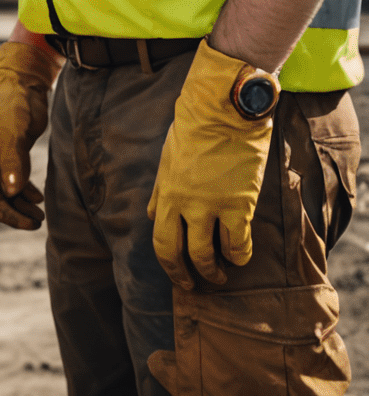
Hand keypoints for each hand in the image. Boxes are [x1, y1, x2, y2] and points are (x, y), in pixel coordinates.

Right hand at [0, 38, 60, 230]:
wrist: (23, 82)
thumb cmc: (16, 102)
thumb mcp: (14, 129)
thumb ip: (13, 159)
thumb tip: (11, 191)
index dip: (4, 212)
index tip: (27, 221)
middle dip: (13, 213)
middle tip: (38, 221)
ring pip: (5, 191)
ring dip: (20, 205)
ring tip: (41, 213)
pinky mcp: (12, 153)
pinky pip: (13, 181)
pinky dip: (24, 192)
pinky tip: (38, 197)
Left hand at [148, 39, 274, 288]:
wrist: (221, 110)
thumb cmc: (192, 130)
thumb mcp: (167, 160)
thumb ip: (160, 191)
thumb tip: (153, 216)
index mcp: (166, 194)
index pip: (161, 243)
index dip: (170, 266)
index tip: (179, 278)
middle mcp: (186, 205)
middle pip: (184, 255)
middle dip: (190, 276)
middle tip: (201, 284)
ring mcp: (213, 206)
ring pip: (213, 254)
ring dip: (219, 269)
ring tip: (224, 272)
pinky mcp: (240, 204)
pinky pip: (240, 243)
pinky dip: (241, 254)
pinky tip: (242, 255)